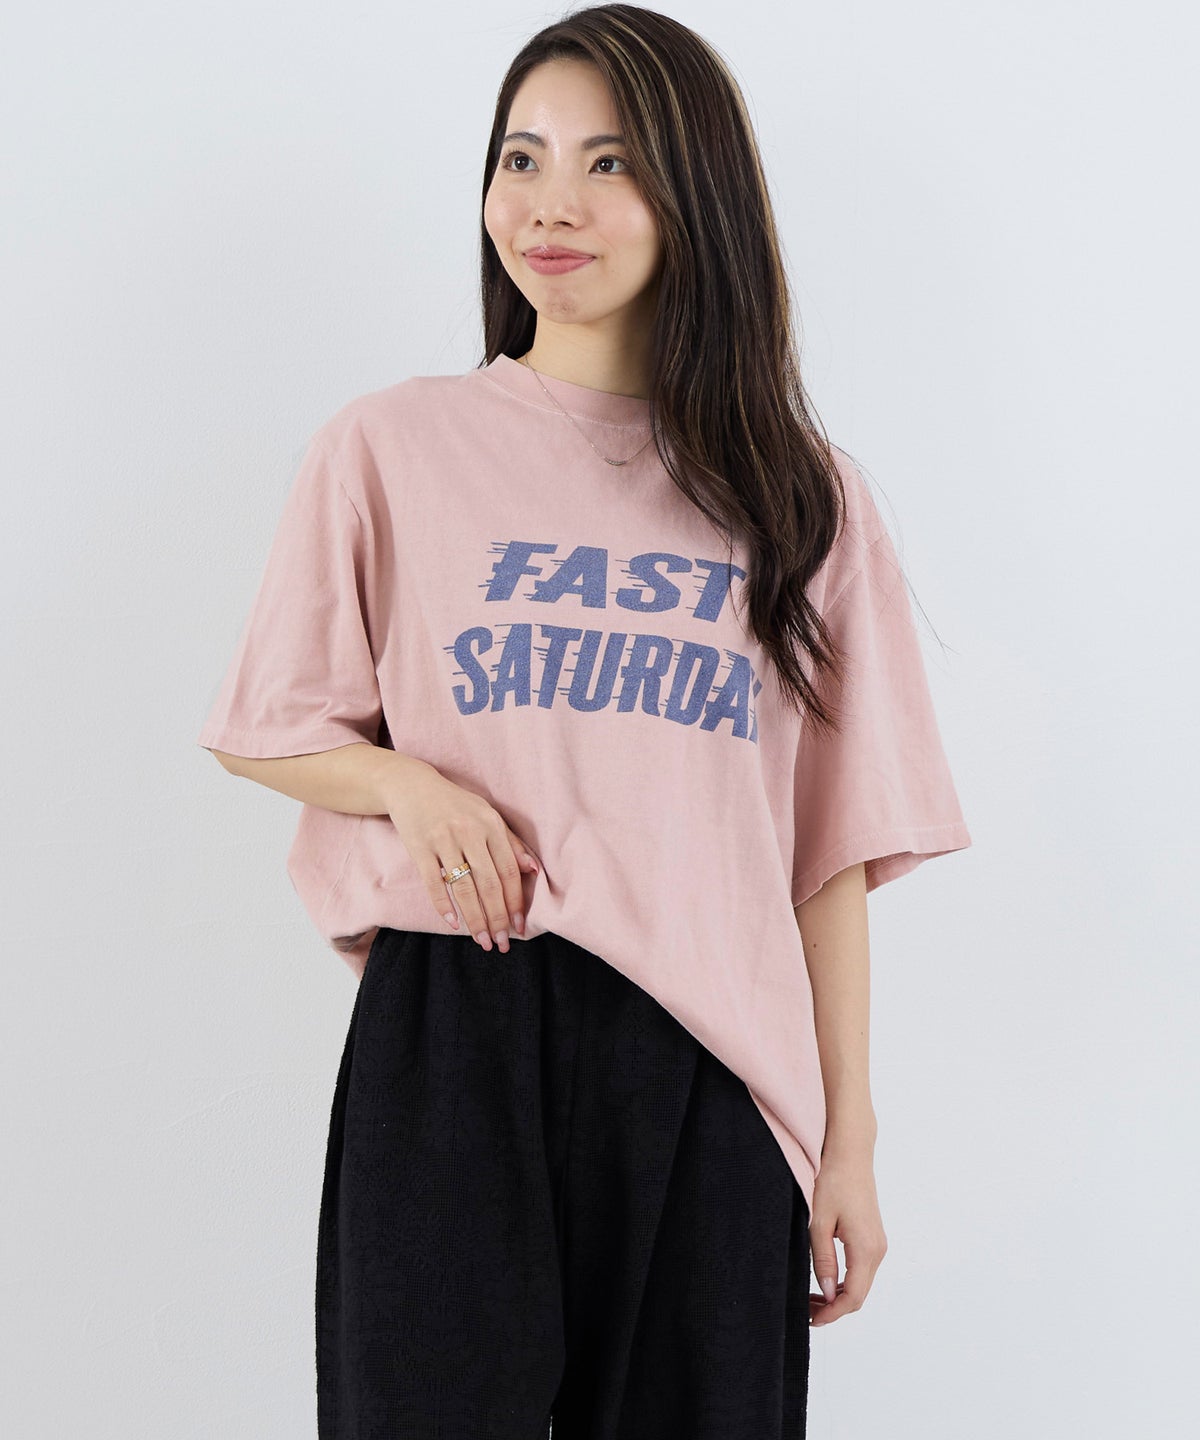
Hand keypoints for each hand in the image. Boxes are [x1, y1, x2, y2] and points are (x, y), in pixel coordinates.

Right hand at [383, 760, 540, 953]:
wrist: (412, 786)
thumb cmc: (456, 805)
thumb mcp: (487, 815)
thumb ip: (510, 842)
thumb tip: (534, 870)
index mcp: (490, 824)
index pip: (509, 870)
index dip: (515, 901)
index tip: (519, 926)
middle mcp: (469, 832)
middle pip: (489, 884)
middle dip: (497, 918)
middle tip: (502, 943)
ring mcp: (443, 840)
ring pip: (463, 888)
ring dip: (475, 918)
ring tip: (482, 940)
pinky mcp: (419, 848)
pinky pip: (433, 883)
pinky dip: (444, 906)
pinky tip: (454, 923)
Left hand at [808, 1147, 887, 1325]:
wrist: (850, 1152)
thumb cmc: (833, 1180)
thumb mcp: (819, 1222)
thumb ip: (823, 1261)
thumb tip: (829, 1295)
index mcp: (866, 1249)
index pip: (853, 1297)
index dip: (832, 1314)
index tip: (810, 1319)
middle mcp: (877, 1249)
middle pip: (859, 1295)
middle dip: (833, 1308)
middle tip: (806, 1311)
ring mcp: (878, 1243)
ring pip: (861, 1283)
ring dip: (838, 1295)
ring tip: (811, 1297)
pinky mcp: (873, 1236)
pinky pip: (861, 1269)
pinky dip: (845, 1281)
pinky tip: (825, 1279)